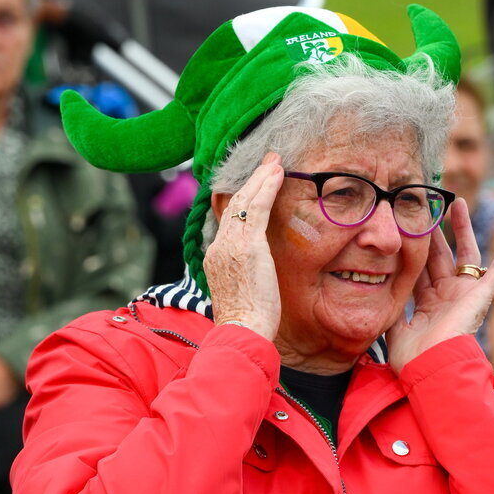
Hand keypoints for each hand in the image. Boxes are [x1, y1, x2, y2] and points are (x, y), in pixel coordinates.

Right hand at [204, 153, 284, 341]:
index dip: (238, 198)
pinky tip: (278, 173)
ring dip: (261, 177)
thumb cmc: (246, 322)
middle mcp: (219, 246)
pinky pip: (256, 207)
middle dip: (250, 181)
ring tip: (275, 161)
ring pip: (244, 200)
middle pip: (232, 204)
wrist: (241, 332)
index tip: (250, 185)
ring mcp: (231, 244)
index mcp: (215, 257)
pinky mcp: (248, 245)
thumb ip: (244, 276)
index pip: (226, 219)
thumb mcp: (240, 293)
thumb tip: (254, 273)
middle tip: (266, 162)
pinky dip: (267, 187)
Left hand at [386, 198, 493, 373]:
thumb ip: (390, 310)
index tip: (407, 227)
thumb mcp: (393, 332)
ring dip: (463, 228)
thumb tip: (378, 293)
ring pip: (466, 253)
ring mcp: (465, 295)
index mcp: (427, 306)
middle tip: (427, 205)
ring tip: (457, 202)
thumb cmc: (413, 359)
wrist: (432, 369)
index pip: (420, 270)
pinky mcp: (482, 296)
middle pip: (440, 255)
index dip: (415, 248)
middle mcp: (446, 297)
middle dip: (435, 231)